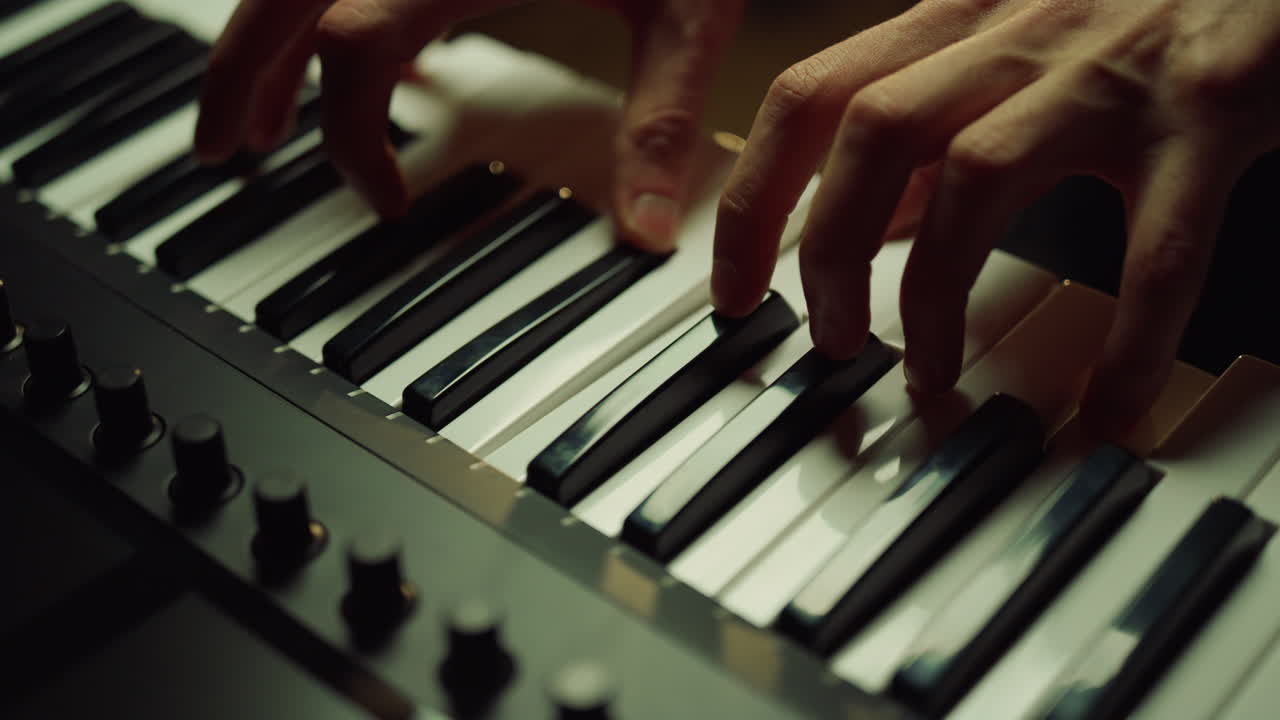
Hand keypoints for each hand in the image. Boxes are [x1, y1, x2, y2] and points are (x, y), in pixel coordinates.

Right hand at [194, 0, 741, 250]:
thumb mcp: (686, 15)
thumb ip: (658, 120)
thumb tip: (647, 238)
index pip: (355, 48)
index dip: (350, 138)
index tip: (387, 204)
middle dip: (239, 75)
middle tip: (219, 152)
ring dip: (261, 37)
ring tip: (251, 115)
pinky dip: (311, 5)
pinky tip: (325, 44)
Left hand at [712, 0, 1279, 436]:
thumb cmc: (1137, 2)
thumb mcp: (1013, 45)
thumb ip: (939, 125)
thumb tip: (878, 224)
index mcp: (957, 20)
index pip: (810, 98)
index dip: (755, 199)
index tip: (735, 290)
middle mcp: (1018, 32)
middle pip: (872, 134)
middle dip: (828, 252)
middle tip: (831, 341)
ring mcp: (1111, 68)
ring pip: (978, 177)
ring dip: (937, 291)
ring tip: (929, 373)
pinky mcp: (1210, 108)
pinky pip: (1155, 243)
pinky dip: (1126, 337)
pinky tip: (1109, 404)